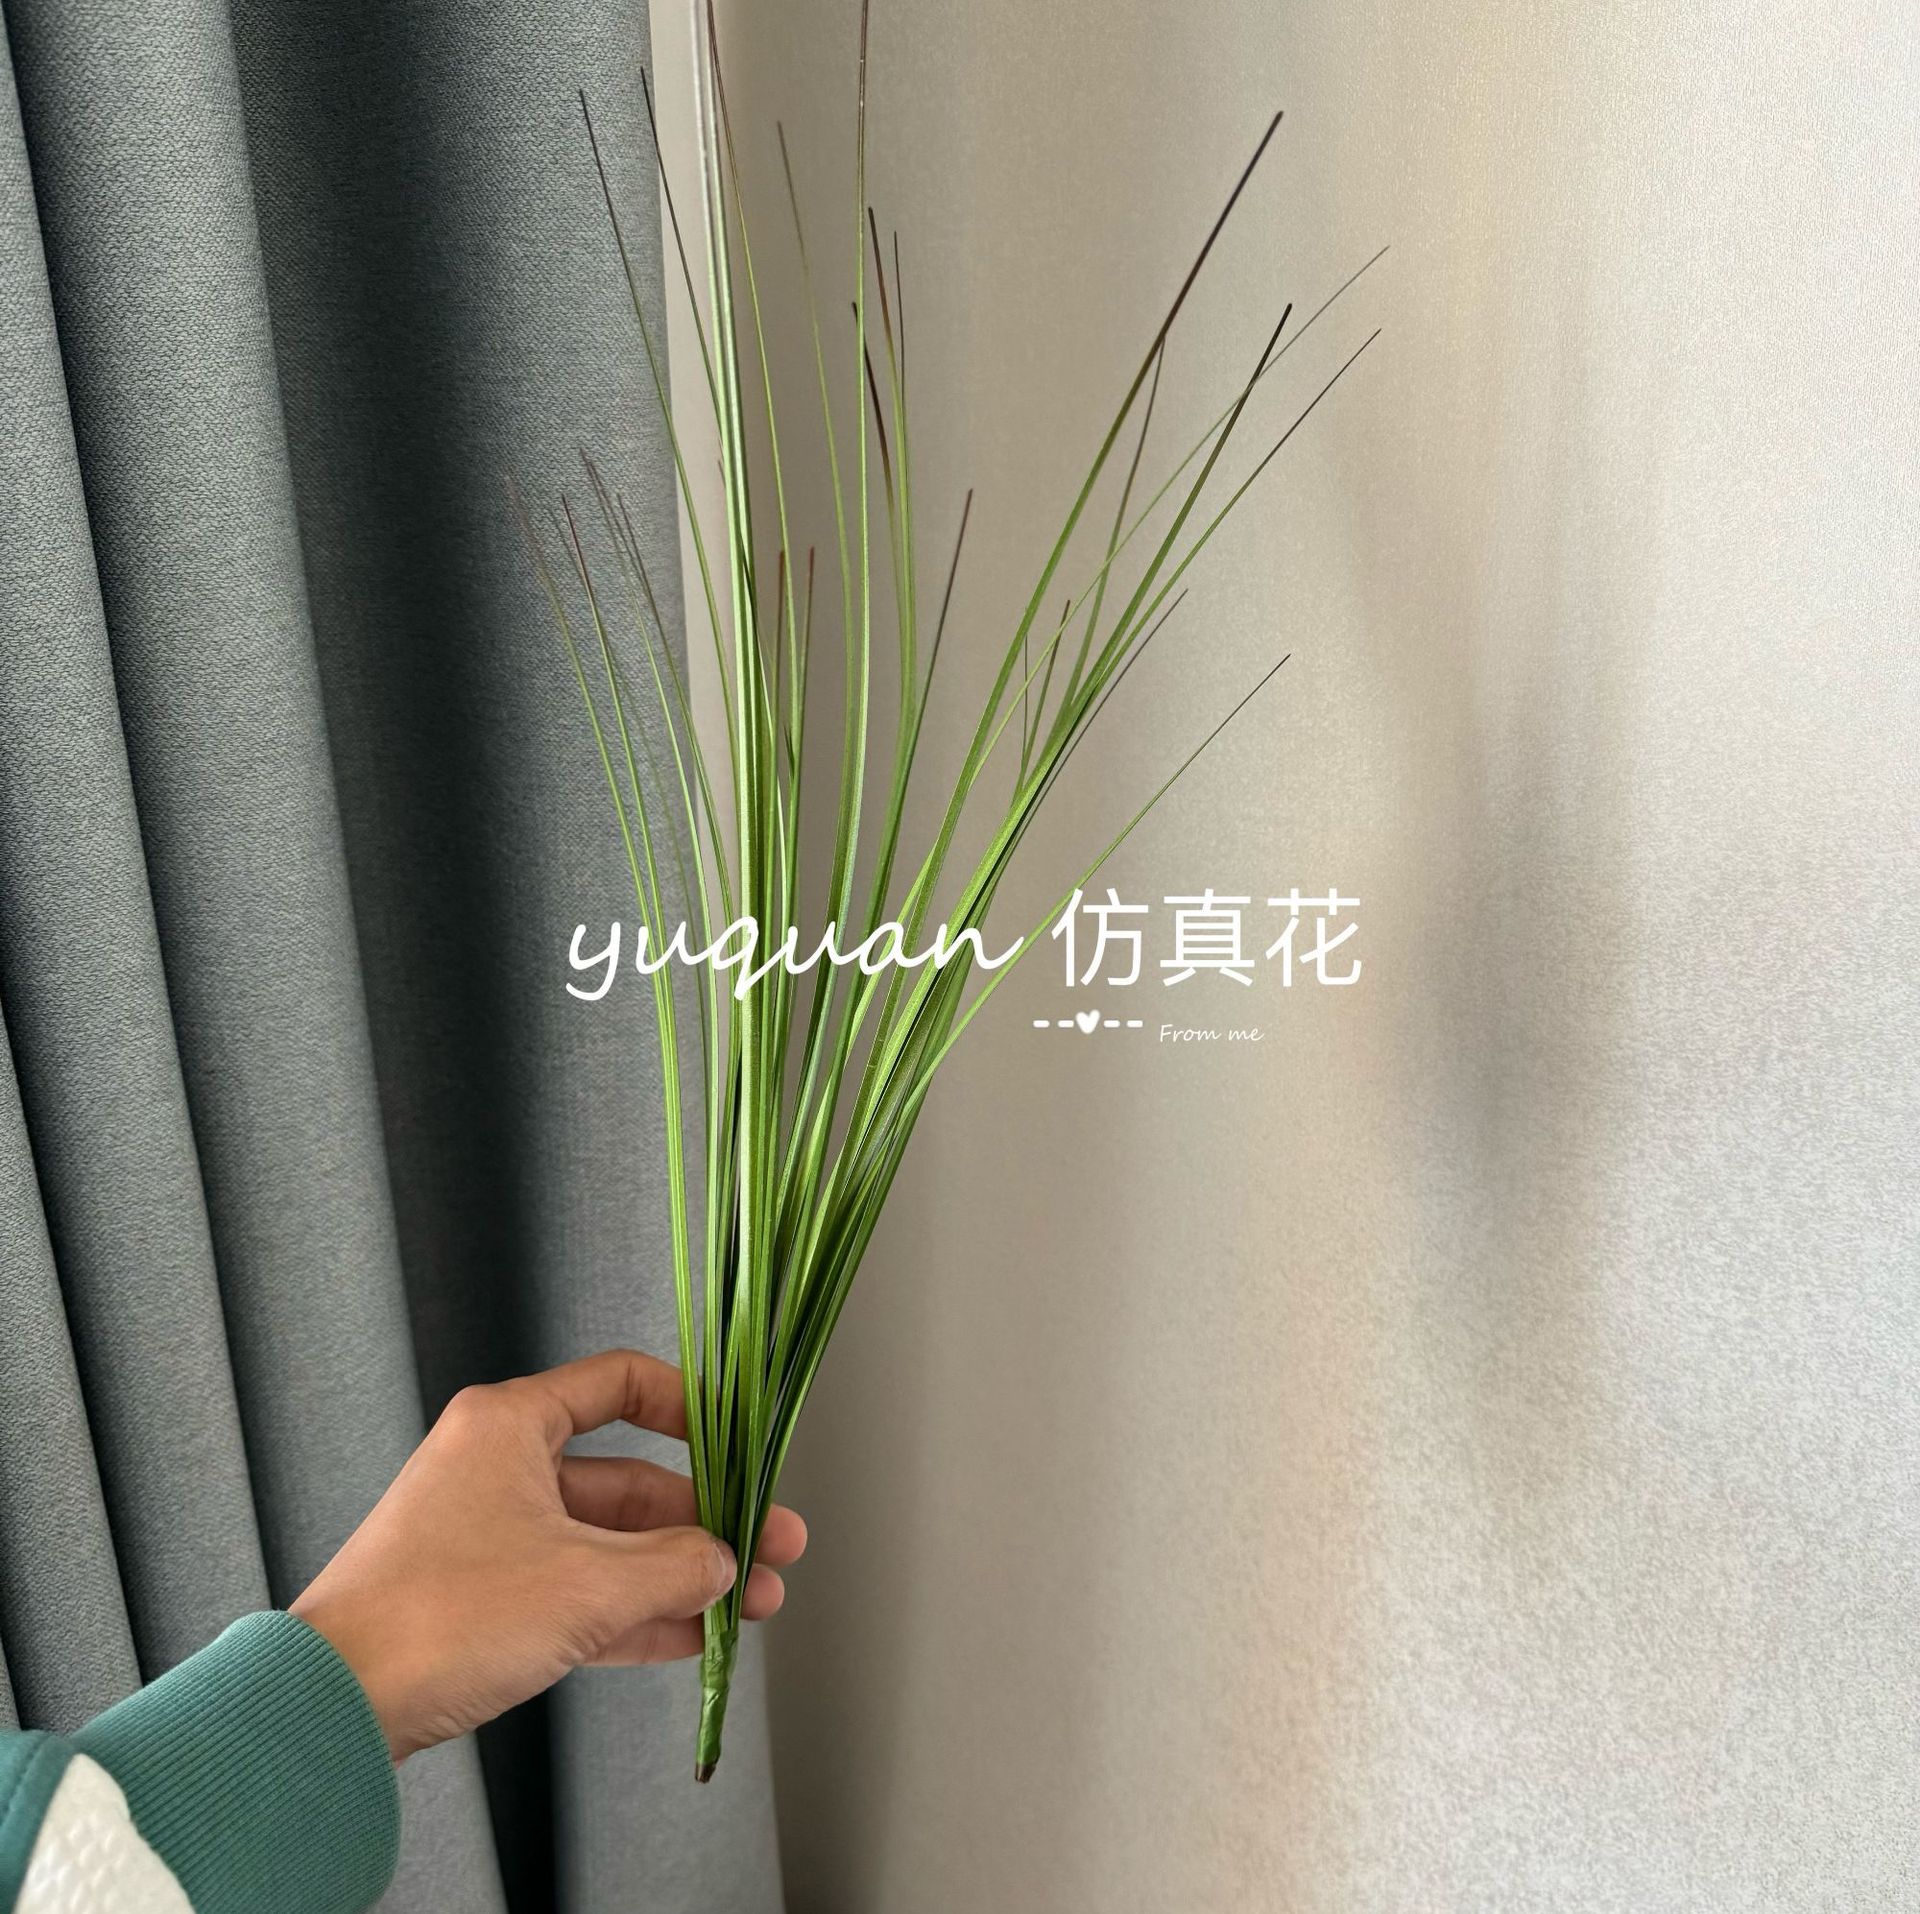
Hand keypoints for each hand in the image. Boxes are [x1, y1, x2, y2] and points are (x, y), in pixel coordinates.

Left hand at [290, 1348, 804, 1760]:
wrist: (333, 1707)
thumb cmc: (441, 1615)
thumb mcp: (586, 1584)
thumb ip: (674, 1567)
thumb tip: (727, 1561)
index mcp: (511, 1425)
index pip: (620, 1383)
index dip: (691, 1407)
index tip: (739, 1441)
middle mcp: (500, 1468)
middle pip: (628, 1478)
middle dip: (706, 1519)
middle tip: (772, 1546)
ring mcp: (491, 1537)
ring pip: (609, 1544)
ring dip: (682, 1573)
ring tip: (752, 1599)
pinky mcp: (483, 1601)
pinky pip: (580, 1592)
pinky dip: (637, 1610)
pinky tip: (696, 1632)